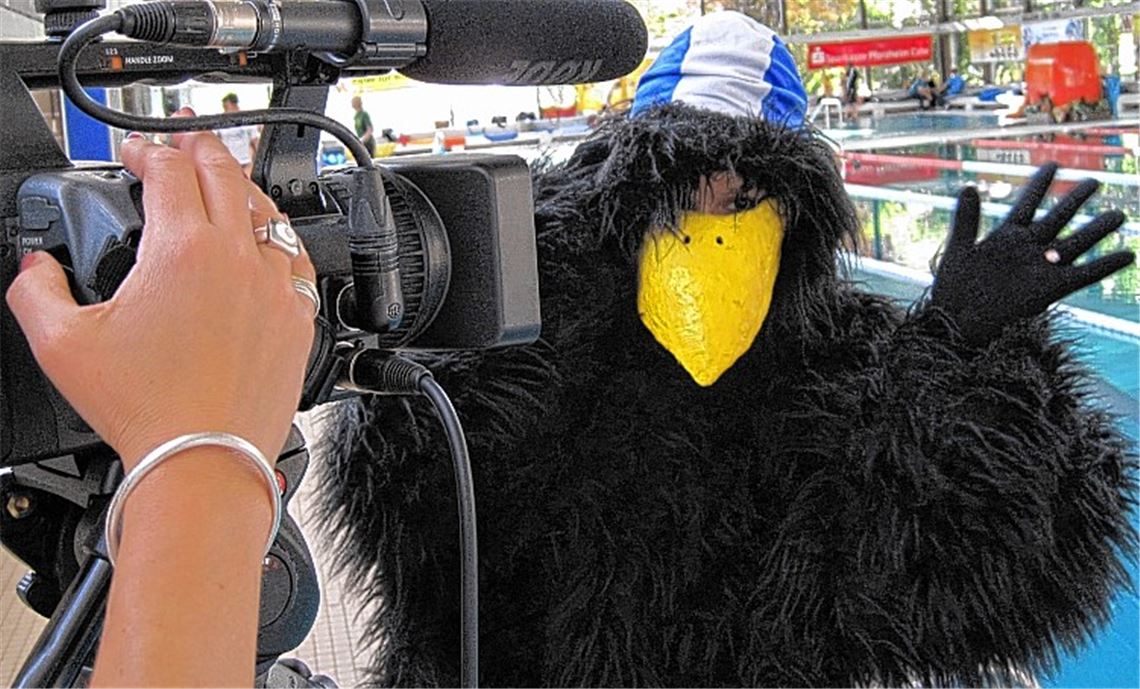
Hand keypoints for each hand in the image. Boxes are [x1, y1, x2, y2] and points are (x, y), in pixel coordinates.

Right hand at [5, 120, 315, 468]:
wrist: (203, 459)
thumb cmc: (144, 409)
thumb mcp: (61, 344)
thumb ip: (37, 291)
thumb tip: (35, 267)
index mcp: (182, 250)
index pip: (168, 169)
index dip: (146, 150)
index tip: (133, 155)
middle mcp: (238, 258)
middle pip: (225, 173)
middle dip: (199, 146)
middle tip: (182, 141)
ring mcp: (275, 286)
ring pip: (267, 211)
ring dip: (241, 188)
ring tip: (224, 183)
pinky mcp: (298, 317)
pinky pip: (297, 258)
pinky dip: (278, 238)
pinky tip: (267, 241)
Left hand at [930, 163, 1134, 344]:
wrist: (957, 324)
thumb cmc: (953, 290)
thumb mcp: (958, 250)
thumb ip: (966, 220)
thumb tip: (968, 187)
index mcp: (1006, 237)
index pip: (1027, 204)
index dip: (1040, 184)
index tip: (1054, 164)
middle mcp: (1028, 249)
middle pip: (1057, 218)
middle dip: (1075, 200)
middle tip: (1095, 181)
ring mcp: (1041, 267)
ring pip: (1075, 242)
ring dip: (1097, 229)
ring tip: (1119, 215)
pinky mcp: (1051, 288)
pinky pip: (1085, 274)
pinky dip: (1106, 264)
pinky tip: (1128, 255)